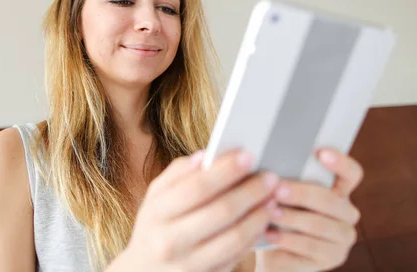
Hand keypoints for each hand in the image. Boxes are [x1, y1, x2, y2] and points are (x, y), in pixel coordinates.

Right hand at [108, 150, 279, 271]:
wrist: (144, 271)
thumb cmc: (156, 224)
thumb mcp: (157, 196)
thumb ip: (179, 172)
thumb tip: (206, 156)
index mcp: (157, 213)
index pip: (197, 187)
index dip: (226, 171)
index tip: (248, 156)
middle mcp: (170, 241)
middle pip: (221, 211)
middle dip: (251, 191)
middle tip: (271, 177)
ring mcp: (188, 264)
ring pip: (235, 238)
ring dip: (259, 216)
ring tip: (272, 199)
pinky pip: (237, 256)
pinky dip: (254, 236)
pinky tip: (262, 221)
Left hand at [262, 149, 363, 271]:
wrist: (271, 251)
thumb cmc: (275, 213)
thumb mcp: (280, 194)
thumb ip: (283, 179)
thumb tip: (268, 163)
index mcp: (339, 191)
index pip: (351, 174)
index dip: (340, 162)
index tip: (320, 152)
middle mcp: (346, 215)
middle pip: (331, 200)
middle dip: (301, 193)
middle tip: (277, 189)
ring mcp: (342, 240)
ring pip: (319, 225)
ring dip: (291, 217)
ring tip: (268, 212)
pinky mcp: (331, 260)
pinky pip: (310, 249)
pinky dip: (286, 240)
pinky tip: (269, 234)